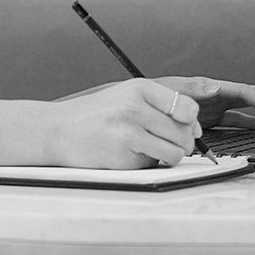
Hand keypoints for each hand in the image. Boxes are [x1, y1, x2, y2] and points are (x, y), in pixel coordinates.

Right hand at [48, 79, 203, 168]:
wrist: (58, 130)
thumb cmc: (95, 113)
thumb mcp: (126, 95)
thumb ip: (161, 105)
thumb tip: (195, 127)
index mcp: (139, 88)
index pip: (187, 107)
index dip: (191, 122)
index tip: (186, 126)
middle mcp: (135, 108)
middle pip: (184, 133)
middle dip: (182, 143)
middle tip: (166, 142)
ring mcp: (128, 133)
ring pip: (174, 153)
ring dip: (168, 156)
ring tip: (149, 148)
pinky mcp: (123, 158)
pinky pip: (152, 165)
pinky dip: (146, 163)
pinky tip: (127, 153)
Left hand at [148, 76, 254, 130]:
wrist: (135, 107)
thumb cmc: (152, 95)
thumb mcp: (171, 90)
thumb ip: (193, 89)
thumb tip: (215, 86)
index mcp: (211, 87)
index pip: (245, 93)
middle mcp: (217, 95)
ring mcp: (216, 107)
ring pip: (250, 108)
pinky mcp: (211, 118)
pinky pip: (239, 120)